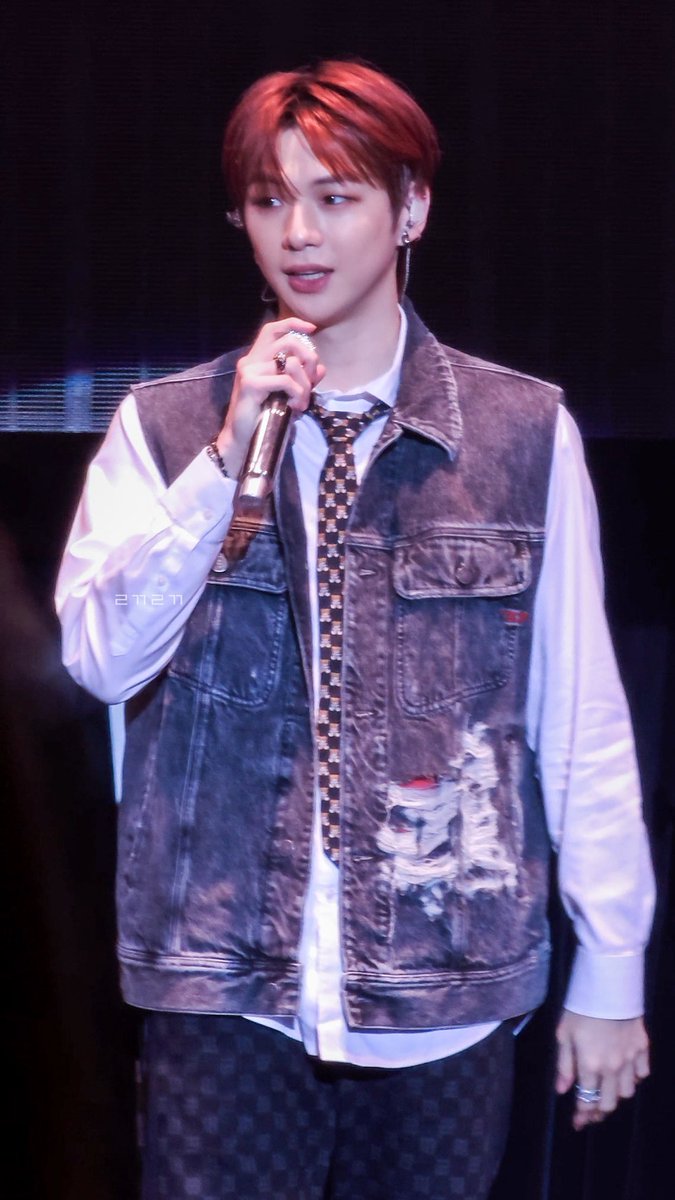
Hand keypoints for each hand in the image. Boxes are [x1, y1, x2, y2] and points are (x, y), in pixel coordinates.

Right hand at [216, 317, 325, 476]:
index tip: (312, 328)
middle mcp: (250, 360)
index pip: (272, 330)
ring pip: (290, 363)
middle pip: (287, 341)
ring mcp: (249, 370)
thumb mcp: (288, 395)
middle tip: (312, 380)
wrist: (244, 439)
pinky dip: (296, 393)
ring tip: (302, 402)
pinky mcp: (250, 384)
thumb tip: (322, 368)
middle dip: (308, 357)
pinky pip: (284, 380)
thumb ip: (303, 380)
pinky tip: (294, 406)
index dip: (292, 324)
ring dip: (304, 384)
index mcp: (256, 359)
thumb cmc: (264, 417)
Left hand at [555, 1009, 649, 1129]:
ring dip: (616, 1096)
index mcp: (590, 1066)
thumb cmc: (581, 1008)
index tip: (577, 1123)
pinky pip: (642, 1074)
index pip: (586, 1100)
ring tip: (607, 1093)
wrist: (610, 987)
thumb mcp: (564, 1034)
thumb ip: (564, 1065)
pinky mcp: (643, 1048)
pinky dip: (634, 1079)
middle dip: (599, 1112)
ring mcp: (631, 1059)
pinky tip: (626, 1074)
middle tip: (592, 1113)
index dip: (581, 1115)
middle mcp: (612, 1068)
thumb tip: (562, 1091)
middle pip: (609, 1103)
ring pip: (627, 1092)